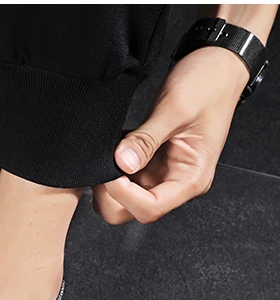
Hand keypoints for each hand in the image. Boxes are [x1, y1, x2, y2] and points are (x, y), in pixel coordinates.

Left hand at [92, 46, 249, 224]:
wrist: (217, 67)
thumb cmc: (208, 85)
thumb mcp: (175, 110)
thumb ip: (146, 139)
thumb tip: (122, 163)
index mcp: (192, 179)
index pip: (151, 208)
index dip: (125, 195)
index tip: (111, 170)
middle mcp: (177, 183)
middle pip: (133, 212)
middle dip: (112, 196)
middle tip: (103, 165)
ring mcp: (162, 175)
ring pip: (124, 200)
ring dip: (109, 183)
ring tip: (110, 152)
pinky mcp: (151, 164)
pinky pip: (124, 179)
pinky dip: (112, 168)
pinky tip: (116, 147)